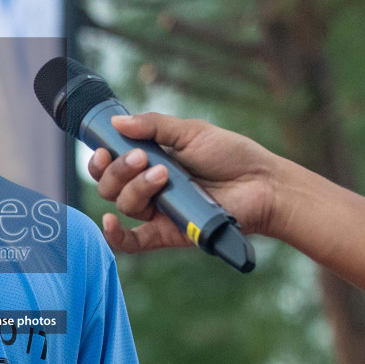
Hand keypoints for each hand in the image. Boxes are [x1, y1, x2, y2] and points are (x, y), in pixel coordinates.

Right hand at [87, 113, 279, 253]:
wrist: (262, 183)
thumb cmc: (232, 156)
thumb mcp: (190, 132)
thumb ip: (153, 126)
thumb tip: (116, 121)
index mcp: (151, 161)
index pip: (111, 164)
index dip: (101, 159)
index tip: (105, 149)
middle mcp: (150, 187)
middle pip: (111, 186)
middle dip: (119, 170)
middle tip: (142, 158)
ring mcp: (158, 211)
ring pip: (125, 205)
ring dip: (136, 188)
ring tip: (164, 175)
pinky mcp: (168, 233)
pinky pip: (133, 242)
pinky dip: (115, 236)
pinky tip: (109, 223)